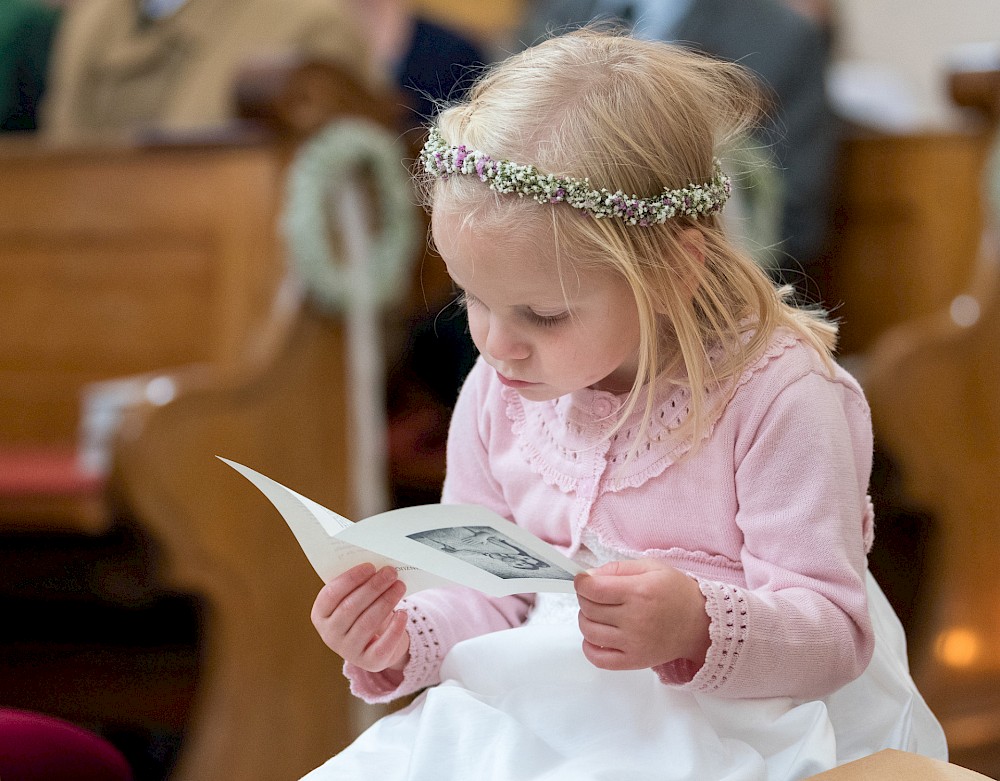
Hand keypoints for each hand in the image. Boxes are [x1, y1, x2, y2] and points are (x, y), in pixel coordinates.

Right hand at [311, 563, 409, 673]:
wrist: (378, 642)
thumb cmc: (364, 610)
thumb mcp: (355, 597)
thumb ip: (359, 584)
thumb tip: (377, 567)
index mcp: (320, 615)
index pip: (331, 594)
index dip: (350, 579)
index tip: (370, 566)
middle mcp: (330, 635)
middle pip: (350, 607)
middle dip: (373, 587)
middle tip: (390, 572)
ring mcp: (348, 651)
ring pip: (367, 623)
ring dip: (386, 601)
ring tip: (399, 586)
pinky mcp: (369, 663)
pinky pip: (382, 645)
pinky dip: (394, 628)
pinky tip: (403, 613)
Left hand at [574, 559, 709, 670]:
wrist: (700, 624)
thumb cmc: (676, 593)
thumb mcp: (651, 568)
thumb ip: (618, 568)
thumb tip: (588, 576)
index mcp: (639, 592)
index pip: (593, 589)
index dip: (581, 582)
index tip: (584, 580)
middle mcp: (635, 619)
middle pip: (588, 608)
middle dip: (585, 597)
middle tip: (596, 593)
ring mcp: (634, 643)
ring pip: (588, 631)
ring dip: (586, 618)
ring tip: (599, 612)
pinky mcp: (634, 661)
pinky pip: (598, 658)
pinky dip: (589, 646)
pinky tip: (598, 634)